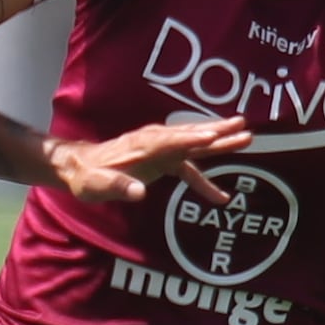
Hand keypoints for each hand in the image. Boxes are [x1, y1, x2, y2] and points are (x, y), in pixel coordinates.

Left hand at [52, 114, 254, 206]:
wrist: (78, 167)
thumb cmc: (86, 177)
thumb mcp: (96, 186)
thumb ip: (118, 187)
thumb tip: (139, 192)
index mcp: (141, 146)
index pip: (170, 140)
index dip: (190, 138)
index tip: (211, 136)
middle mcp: (154, 142)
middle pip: (189, 135)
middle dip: (216, 132)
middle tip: (242, 128)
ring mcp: (160, 148)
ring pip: (194, 143)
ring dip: (219, 141)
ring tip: (246, 135)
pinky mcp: (162, 158)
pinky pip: (188, 166)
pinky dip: (204, 179)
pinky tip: (220, 196)